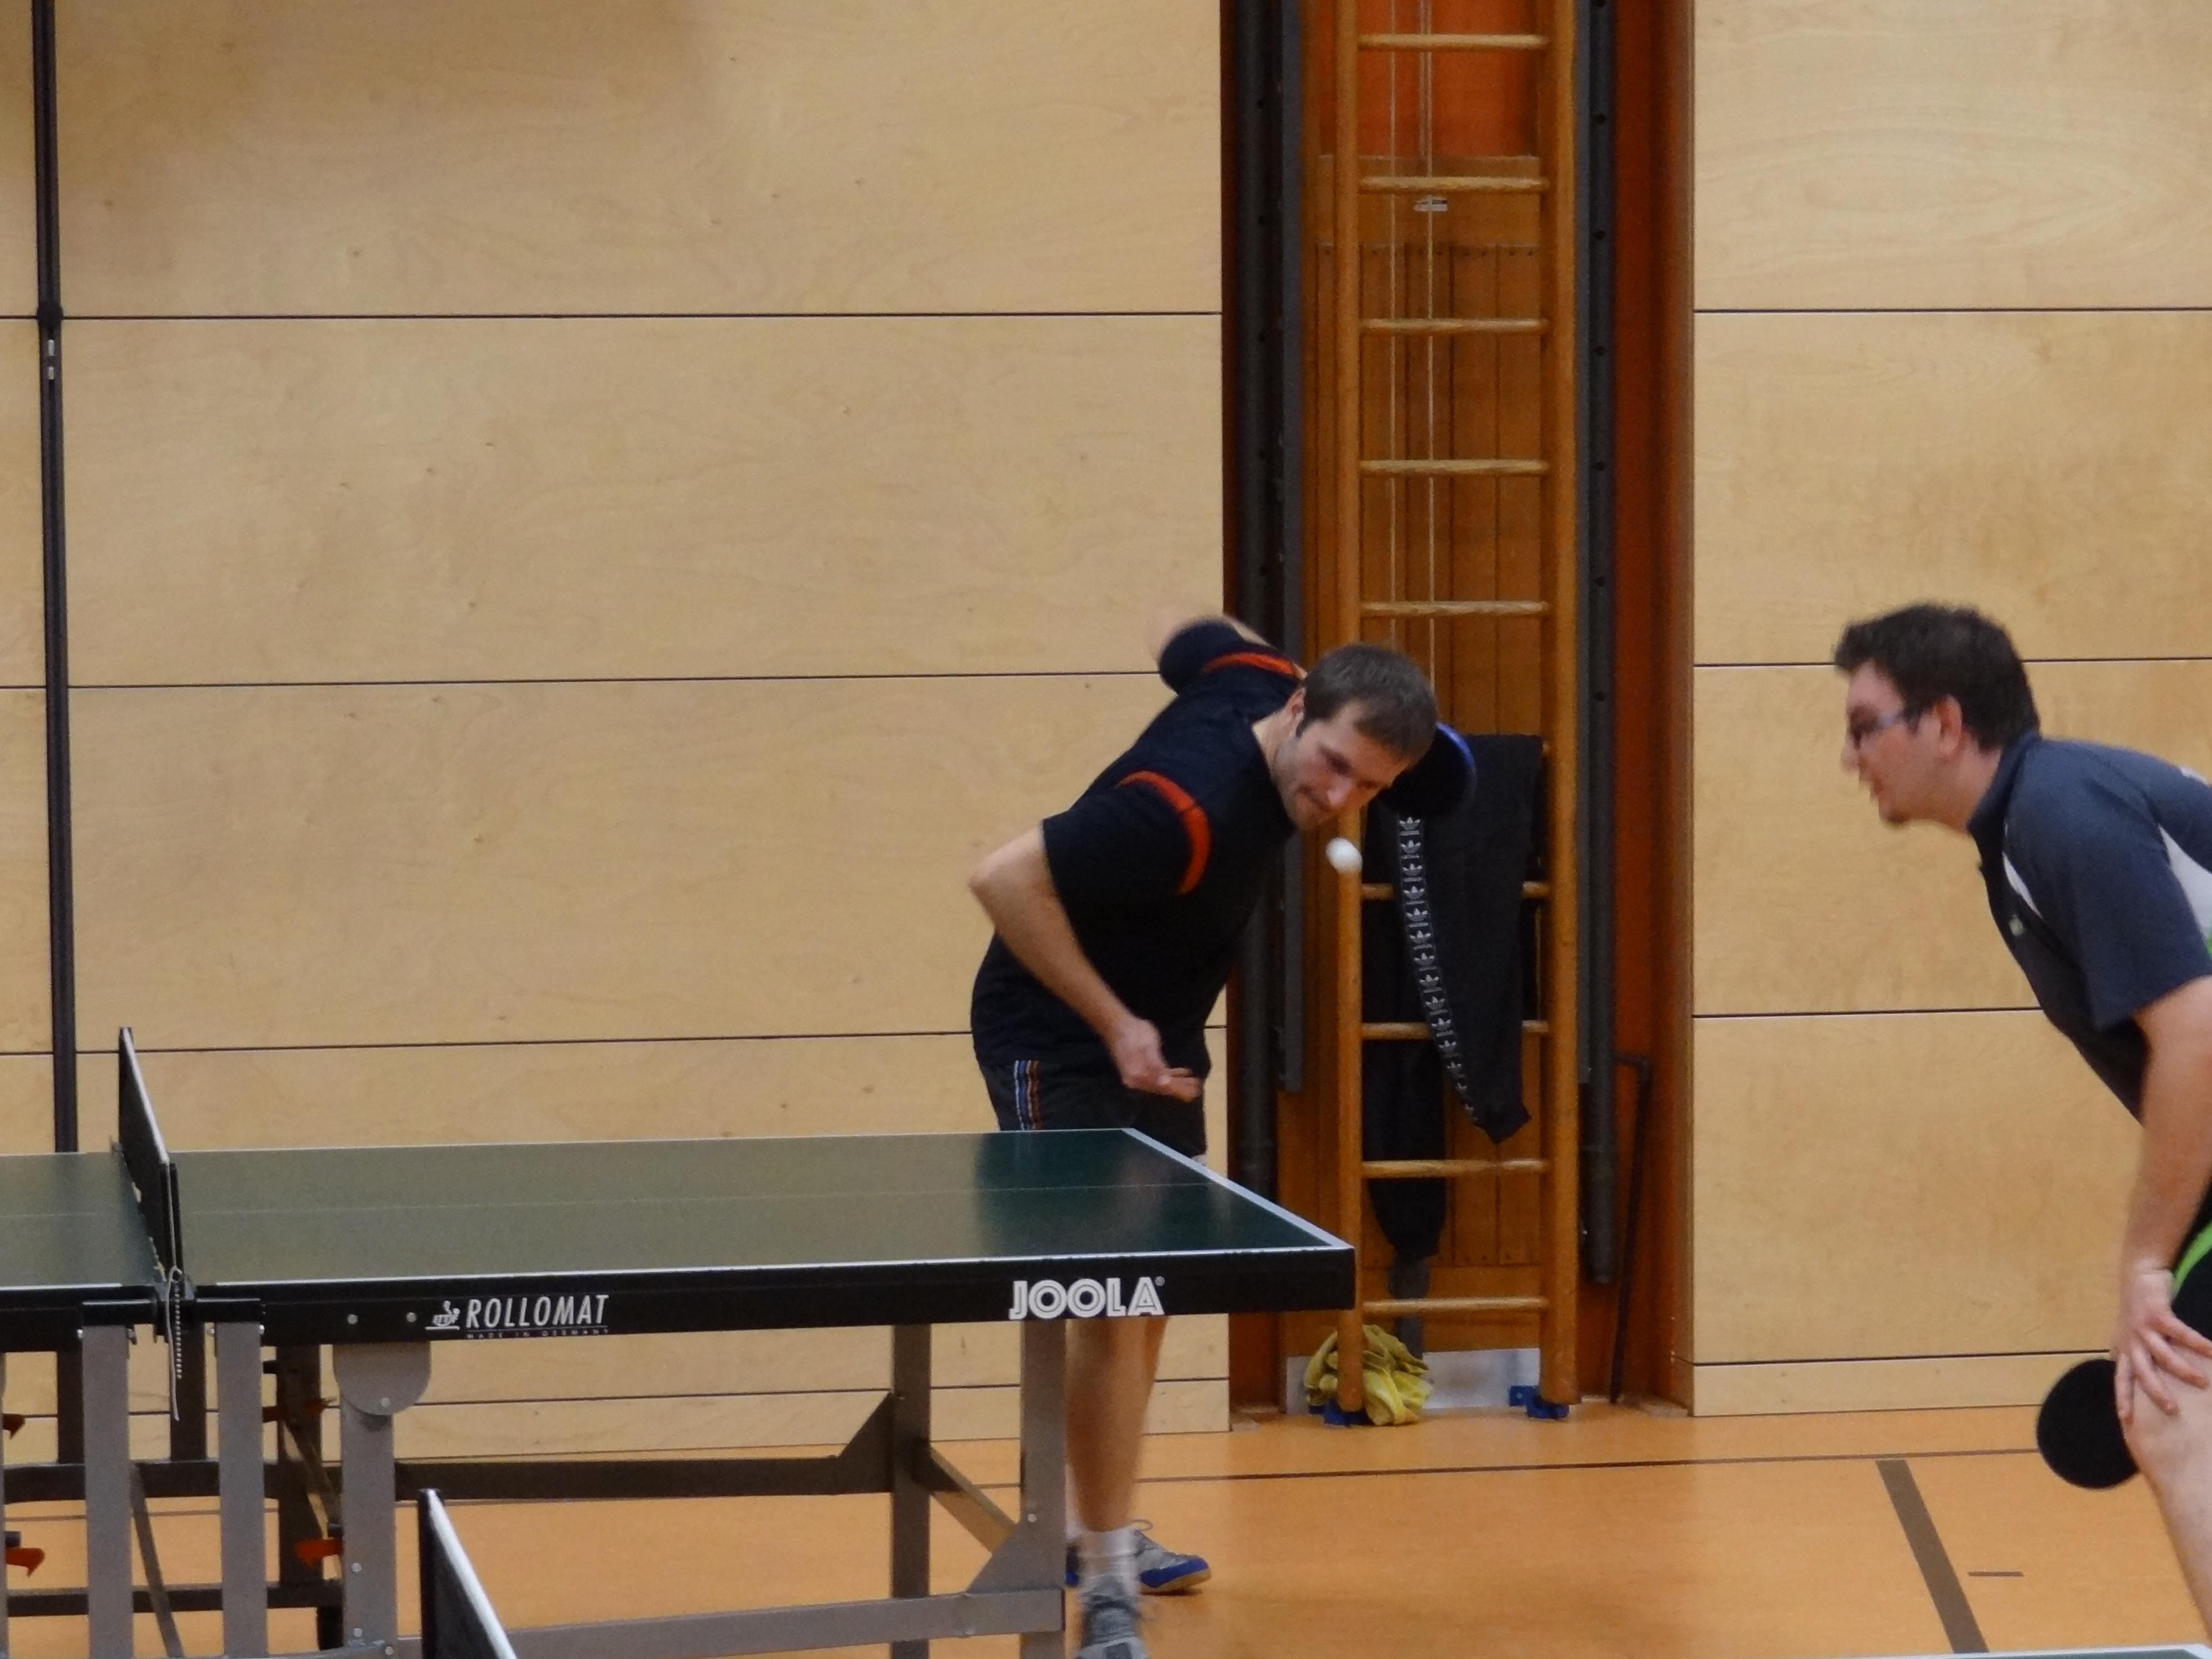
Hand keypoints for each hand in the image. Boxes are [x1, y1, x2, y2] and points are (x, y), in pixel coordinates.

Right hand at [1107, 1017, 1200, 1100]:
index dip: (1179, 1090)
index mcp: (1138, 1076)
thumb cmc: (1133, 1034)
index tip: (1194, 1092)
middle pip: (1163, 1087)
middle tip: (1198, 1089)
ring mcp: (1138, 1074)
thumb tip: (1164, 1082)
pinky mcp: (1140, 1068)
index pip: (1162, 1087)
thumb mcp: (1147, 1048)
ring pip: (1162, 1082)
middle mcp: (1137, 1080)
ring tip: (1193, 1082)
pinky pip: (1158, 1075)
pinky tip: (1182, 1072)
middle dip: (1181, 1088)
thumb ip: (1156, 1066)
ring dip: (1178, 1082)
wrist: (1117, 1025)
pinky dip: (1170, 1074)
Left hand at [2113, 1263, 2211, 1422]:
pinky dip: (2197, 1343)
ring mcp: (2143, 1328)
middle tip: (2172, 1410)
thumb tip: (2140, 1381)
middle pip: (2142, 1373)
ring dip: (2184, 1370)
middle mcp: (2131, 1342)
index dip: (2123, 1398)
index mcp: (2124, 1349)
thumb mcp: (2130, 1336)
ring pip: (2164, 1355)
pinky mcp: (2158, 1314)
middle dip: (2156, 1392)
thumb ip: (2135, 1356)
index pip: (2122, 1379)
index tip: (2126, 1420)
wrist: (2138, 1276)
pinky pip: (2180, 1333)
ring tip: (2203, 1383)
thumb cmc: (2137, 1311)